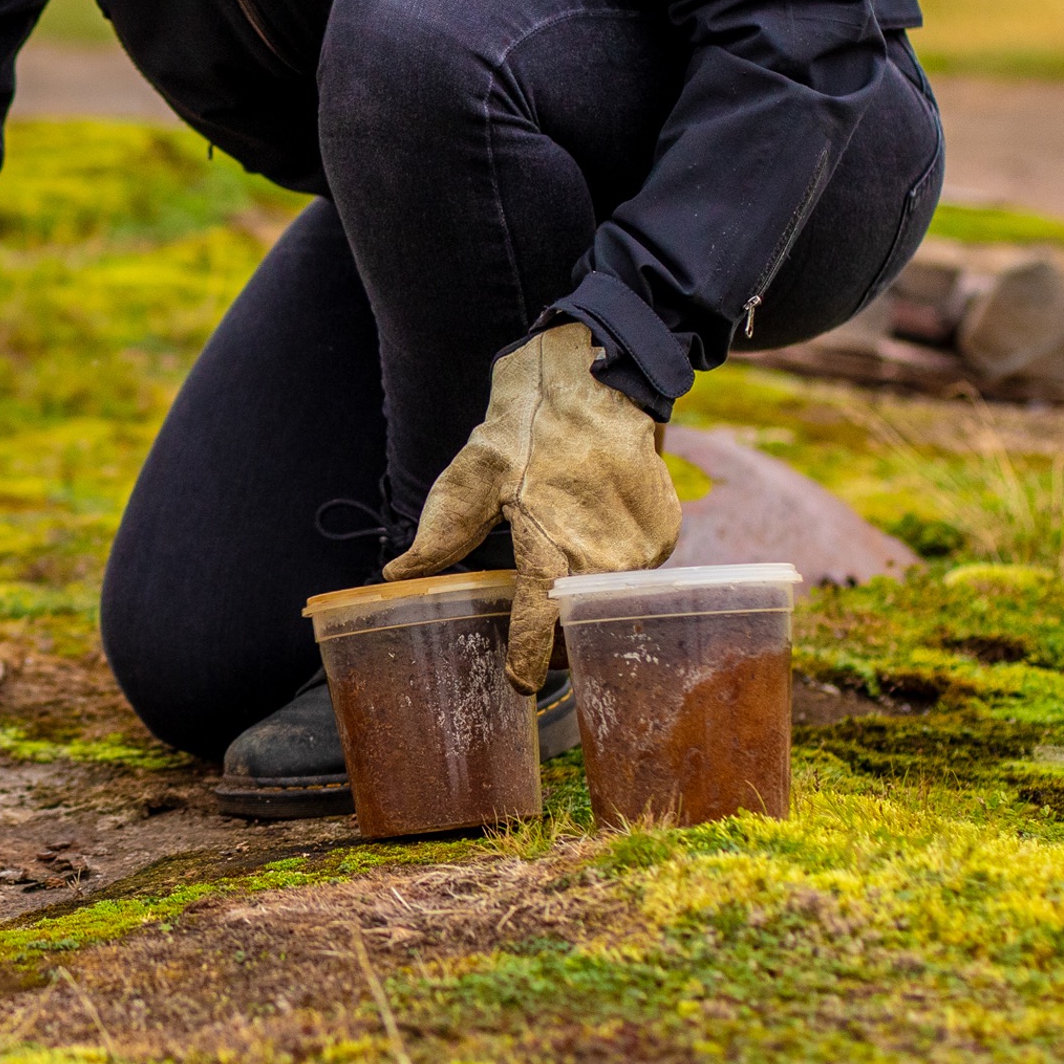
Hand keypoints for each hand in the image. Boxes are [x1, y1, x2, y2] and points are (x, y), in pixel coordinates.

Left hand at [386, 323, 681, 687]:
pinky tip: (589, 547)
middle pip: (579, 622)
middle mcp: (609, 560)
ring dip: (583, 597)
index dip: (527, 663)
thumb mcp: (473, 475)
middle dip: (555, 634)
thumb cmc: (526, 428)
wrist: (595, 378)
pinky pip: (634, 573)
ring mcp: (645, 550)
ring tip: (559, 587)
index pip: (541, 630)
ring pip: (608, 598)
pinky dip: (611, 569)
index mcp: (557, 550)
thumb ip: (441, 533)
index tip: (518, 684)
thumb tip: (397, 576)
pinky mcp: (666, 534)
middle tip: (531, 635)